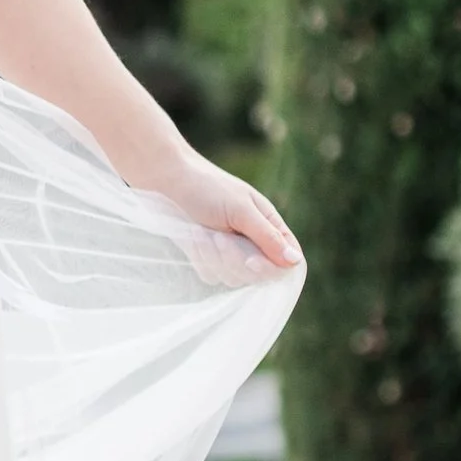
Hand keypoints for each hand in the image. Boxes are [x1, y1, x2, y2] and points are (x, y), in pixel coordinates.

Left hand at [158, 151, 301, 272]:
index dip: (272, 268)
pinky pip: (212, 275)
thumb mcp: (241, 210)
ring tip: (204, 232)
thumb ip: (268, 237)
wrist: (165, 181)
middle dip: (235, 260)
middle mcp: (253, 241)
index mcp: (269, 225)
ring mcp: (230, 252)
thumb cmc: (206, 188)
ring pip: (234, 278)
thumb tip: (296, 261)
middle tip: (220, 237)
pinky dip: (201, 258)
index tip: (251, 261)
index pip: (288, 261)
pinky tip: (193, 238)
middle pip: (260, 275)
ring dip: (215, 257)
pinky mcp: (208, 258)